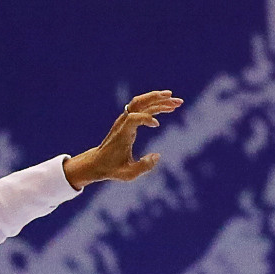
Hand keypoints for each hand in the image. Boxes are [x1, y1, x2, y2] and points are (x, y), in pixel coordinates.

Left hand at [64, 92, 180, 188]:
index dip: (146, 118)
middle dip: (157, 99)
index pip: (133, 118)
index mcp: (122, 133)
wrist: (97, 162)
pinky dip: (156, 106)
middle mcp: (123, 123)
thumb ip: (143, 167)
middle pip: (138, 103)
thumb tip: (157, 156)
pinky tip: (169, 108)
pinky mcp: (129, 121)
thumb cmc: (112, 169)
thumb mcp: (127, 174)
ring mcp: (125, 120)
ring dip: (159, 100)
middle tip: (176, 101)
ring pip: (142, 103)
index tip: (158, 126)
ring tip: (177, 102)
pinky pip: (143, 108)